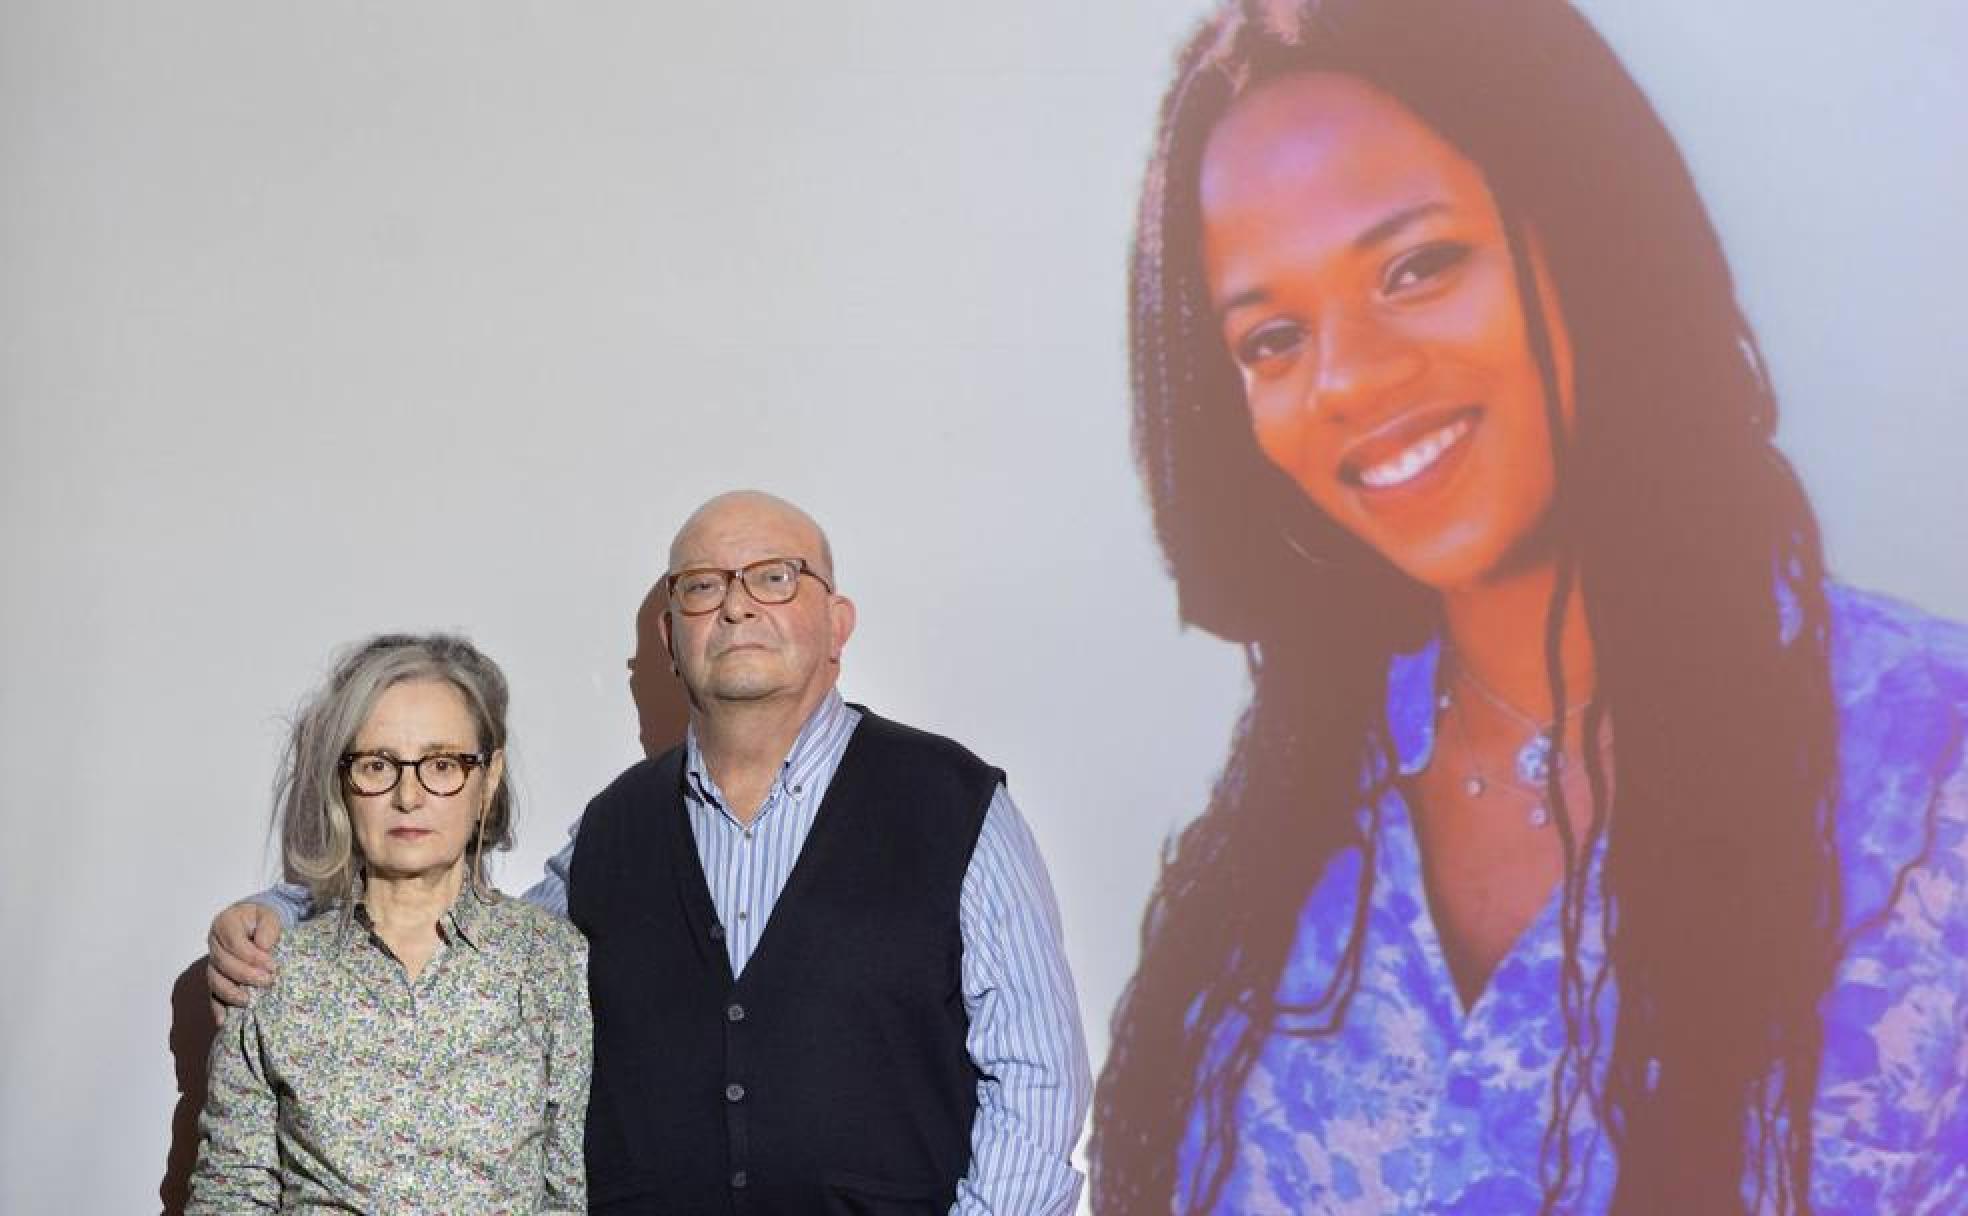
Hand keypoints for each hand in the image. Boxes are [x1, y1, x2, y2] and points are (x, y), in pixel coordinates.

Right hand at [206, 901, 282, 1023]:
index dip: (252, 956)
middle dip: (245, 975)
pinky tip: (223, 1020)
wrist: (255, 924)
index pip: (234, 942)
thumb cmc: (262, 920)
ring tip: (248, 1001)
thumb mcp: (269, 916)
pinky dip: (217, 1007)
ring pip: (215, 980)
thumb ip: (268, 928)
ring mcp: (212, 962)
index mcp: (225, 924)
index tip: (272, 966)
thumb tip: (263, 947)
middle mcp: (214, 943)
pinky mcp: (216, 977)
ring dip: (230, 992)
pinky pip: (213, 993)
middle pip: (223, 963)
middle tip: (267, 982)